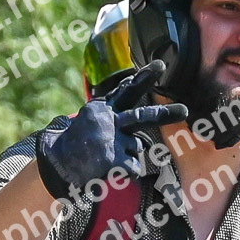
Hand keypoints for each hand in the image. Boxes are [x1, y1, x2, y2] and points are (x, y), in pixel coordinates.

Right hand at [35, 61, 186, 197]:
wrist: (55, 163)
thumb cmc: (75, 145)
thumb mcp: (90, 123)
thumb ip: (113, 119)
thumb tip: (138, 133)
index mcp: (102, 109)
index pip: (126, 90)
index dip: (144, 77)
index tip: (160, 66)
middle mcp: (108, 120)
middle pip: (143, 117)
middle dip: (165, 114)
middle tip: (185, 110)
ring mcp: (110, 140)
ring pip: (136, 148)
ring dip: (126, 156)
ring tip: (104, 160)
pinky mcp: (112, 160)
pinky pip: (134, 168)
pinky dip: (126, 173)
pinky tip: (107, 172)